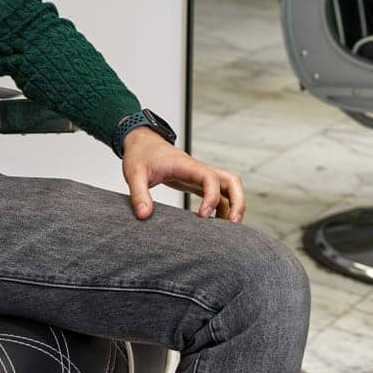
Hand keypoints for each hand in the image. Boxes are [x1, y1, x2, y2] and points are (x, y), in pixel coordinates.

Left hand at [121, 128, 244, 222]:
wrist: (142, 142)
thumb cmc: (140, 155)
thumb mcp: (134, 174)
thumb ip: (139, 194)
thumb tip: (144, 216)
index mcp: (186, 165)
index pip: (210, 178)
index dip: (211, 197)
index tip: (202, 216)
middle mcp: (199, 170)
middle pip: (232, 181)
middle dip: (238, 202)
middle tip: (233, 225)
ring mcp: (201, 176)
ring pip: (229, 187)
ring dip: (235, 205)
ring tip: (229, 230)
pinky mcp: (198, 183)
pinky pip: (219, 194)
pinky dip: (224, 208)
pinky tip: (216, 224)